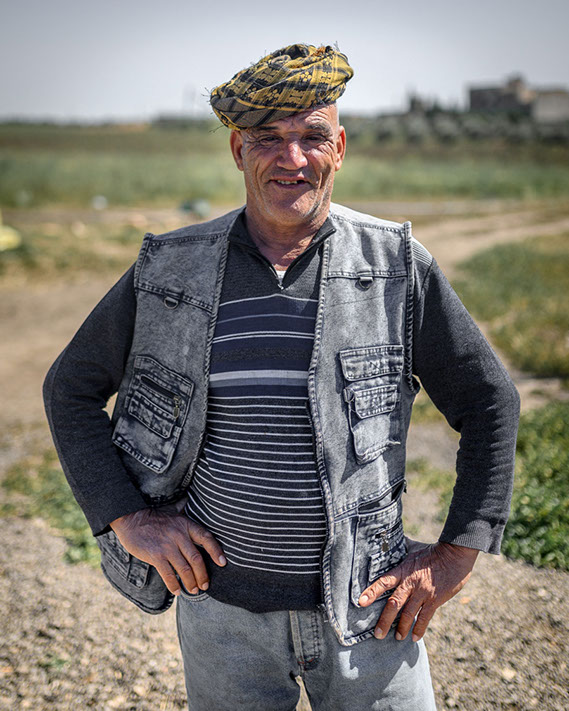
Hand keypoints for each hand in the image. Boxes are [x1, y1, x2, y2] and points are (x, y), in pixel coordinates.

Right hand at [110, 506, 226, 595]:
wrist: (131, 519)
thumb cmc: (153, 517)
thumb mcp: (173, 511)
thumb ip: (183, 508)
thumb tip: (188, 498)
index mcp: (186, 525)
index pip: (206, 538)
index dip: (216, 551)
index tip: (223, 563)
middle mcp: (179, 535)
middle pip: (197, 559)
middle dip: (203, 575)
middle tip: (205, 586)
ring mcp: (167, 546)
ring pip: (184, 569)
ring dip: (190, 582)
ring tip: (193, 590)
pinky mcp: (155, 556)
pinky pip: (168, 574)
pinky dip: (174, 585)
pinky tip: (177, 591)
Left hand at [358, 539, 478, 641]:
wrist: (454, 555)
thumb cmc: (432, 550)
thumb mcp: (412, 547)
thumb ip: (399, 547)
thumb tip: (387, 538)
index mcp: (403, 570)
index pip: (384, 581)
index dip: (372, 592)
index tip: (360, 602)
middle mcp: (411, 583)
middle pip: (394, 603)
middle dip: (384, 620)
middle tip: (377, 634)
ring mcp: (423, 592)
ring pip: (408, 613)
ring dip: (401, 628)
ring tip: (396, 638)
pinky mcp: (435, 600)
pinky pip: (425, 617)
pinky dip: (419, 629)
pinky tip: (414, 638)